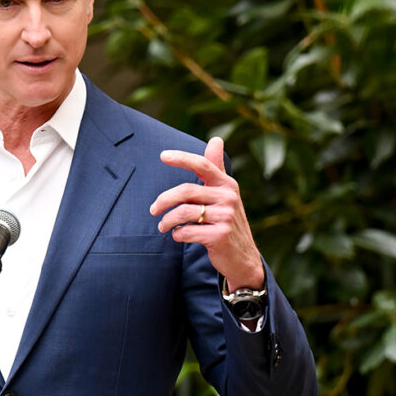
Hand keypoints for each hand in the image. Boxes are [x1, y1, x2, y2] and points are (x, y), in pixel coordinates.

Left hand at [149, 137, 264, 291]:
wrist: (243, 257)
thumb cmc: (227, 220)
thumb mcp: (225, 193)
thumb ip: (216, 168)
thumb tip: (216, 139)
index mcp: (226, 184)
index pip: (203, 165)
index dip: (182, 158)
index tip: (163, 156)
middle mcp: (228, 197)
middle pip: (186, 191)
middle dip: (163, 200)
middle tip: (153, 210)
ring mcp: (226, 217)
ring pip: (183, 212)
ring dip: (167, 221)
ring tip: (163, 226)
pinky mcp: (220, 236)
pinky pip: (187, 231)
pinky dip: (177, 234)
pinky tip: (178, 236)